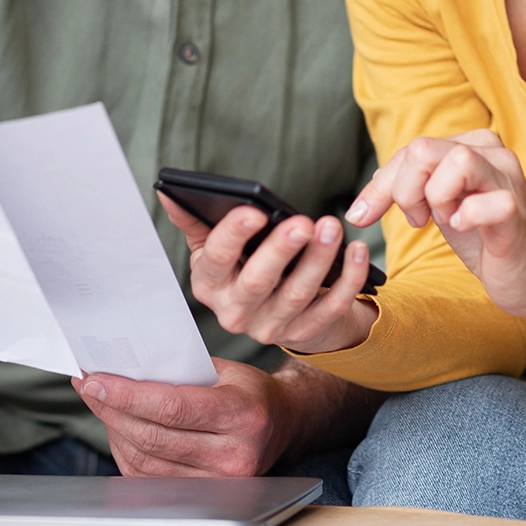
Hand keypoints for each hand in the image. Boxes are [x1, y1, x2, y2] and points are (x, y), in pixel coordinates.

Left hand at [75, 358, 294, 475]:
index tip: (94, 380)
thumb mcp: (224, 369)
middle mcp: (234, 455)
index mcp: (241, 414)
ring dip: (113, 430)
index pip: (172, 407)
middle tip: (88, 386)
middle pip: (153, 436)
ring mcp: (219, 482)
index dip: (127, 395)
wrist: (282, 425)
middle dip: (111, 409)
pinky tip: (118, 428)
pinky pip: (148, 478)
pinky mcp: (204, 497)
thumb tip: (122, 366)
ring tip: (99, 403)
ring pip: (145, 460)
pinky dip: (125, 452)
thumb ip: (180, 369)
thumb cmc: (247, 391)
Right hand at [159, 195, 376, 354]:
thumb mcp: (214, 249)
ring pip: (298, 294)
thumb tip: (168, 191)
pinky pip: (331, 308)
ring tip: (332, 227)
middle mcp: (235, 312)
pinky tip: (357, 251)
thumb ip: (195, 220)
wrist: (277, 312)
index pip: (217, 259)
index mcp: (209, 285)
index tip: (255, 211)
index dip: (234, 235)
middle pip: (258, 281)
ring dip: (319, 260)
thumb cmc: (242, 267)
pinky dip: (348, 280)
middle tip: (303, 222)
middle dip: (281, 250)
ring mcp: (271, 328)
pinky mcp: (305, 333)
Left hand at [345, 130, 525, 345]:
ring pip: (456, 162)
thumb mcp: (441, 209)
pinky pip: (488, 201)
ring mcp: (508, 180)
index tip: (361, 216)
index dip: (380, 185)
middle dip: (404, 191)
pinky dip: (467, 215)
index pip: (411, 150)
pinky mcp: (518, 211)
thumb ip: (410, 190)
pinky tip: (464, 227)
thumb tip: (359, 204)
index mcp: (471, 146)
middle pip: (423, 149)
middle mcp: (492, 154)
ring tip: (447, 221)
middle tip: (419, 220)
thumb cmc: (487, 241)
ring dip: (436, 198)